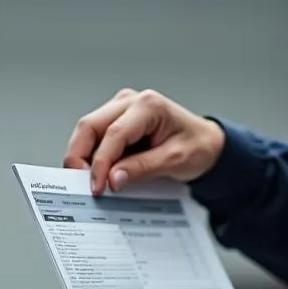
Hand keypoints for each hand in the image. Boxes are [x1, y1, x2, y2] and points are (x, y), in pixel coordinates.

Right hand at [64, 88, 225, 195]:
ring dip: (83, 156)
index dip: (100, 163)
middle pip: (90, 126)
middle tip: (80, 185)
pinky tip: (95, 174)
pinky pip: (95, 136)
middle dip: (80, 157)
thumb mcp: (175, 161)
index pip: (113, 134)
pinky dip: (91, 155)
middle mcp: (130, 101)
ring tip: (88, 182)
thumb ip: (143, 168)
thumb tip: (113, 179)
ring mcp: (121, 109)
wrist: (208, 144)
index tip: (97, 187)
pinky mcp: (117, 120)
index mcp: (148, 105)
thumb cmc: (198, 146)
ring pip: (88, 130)